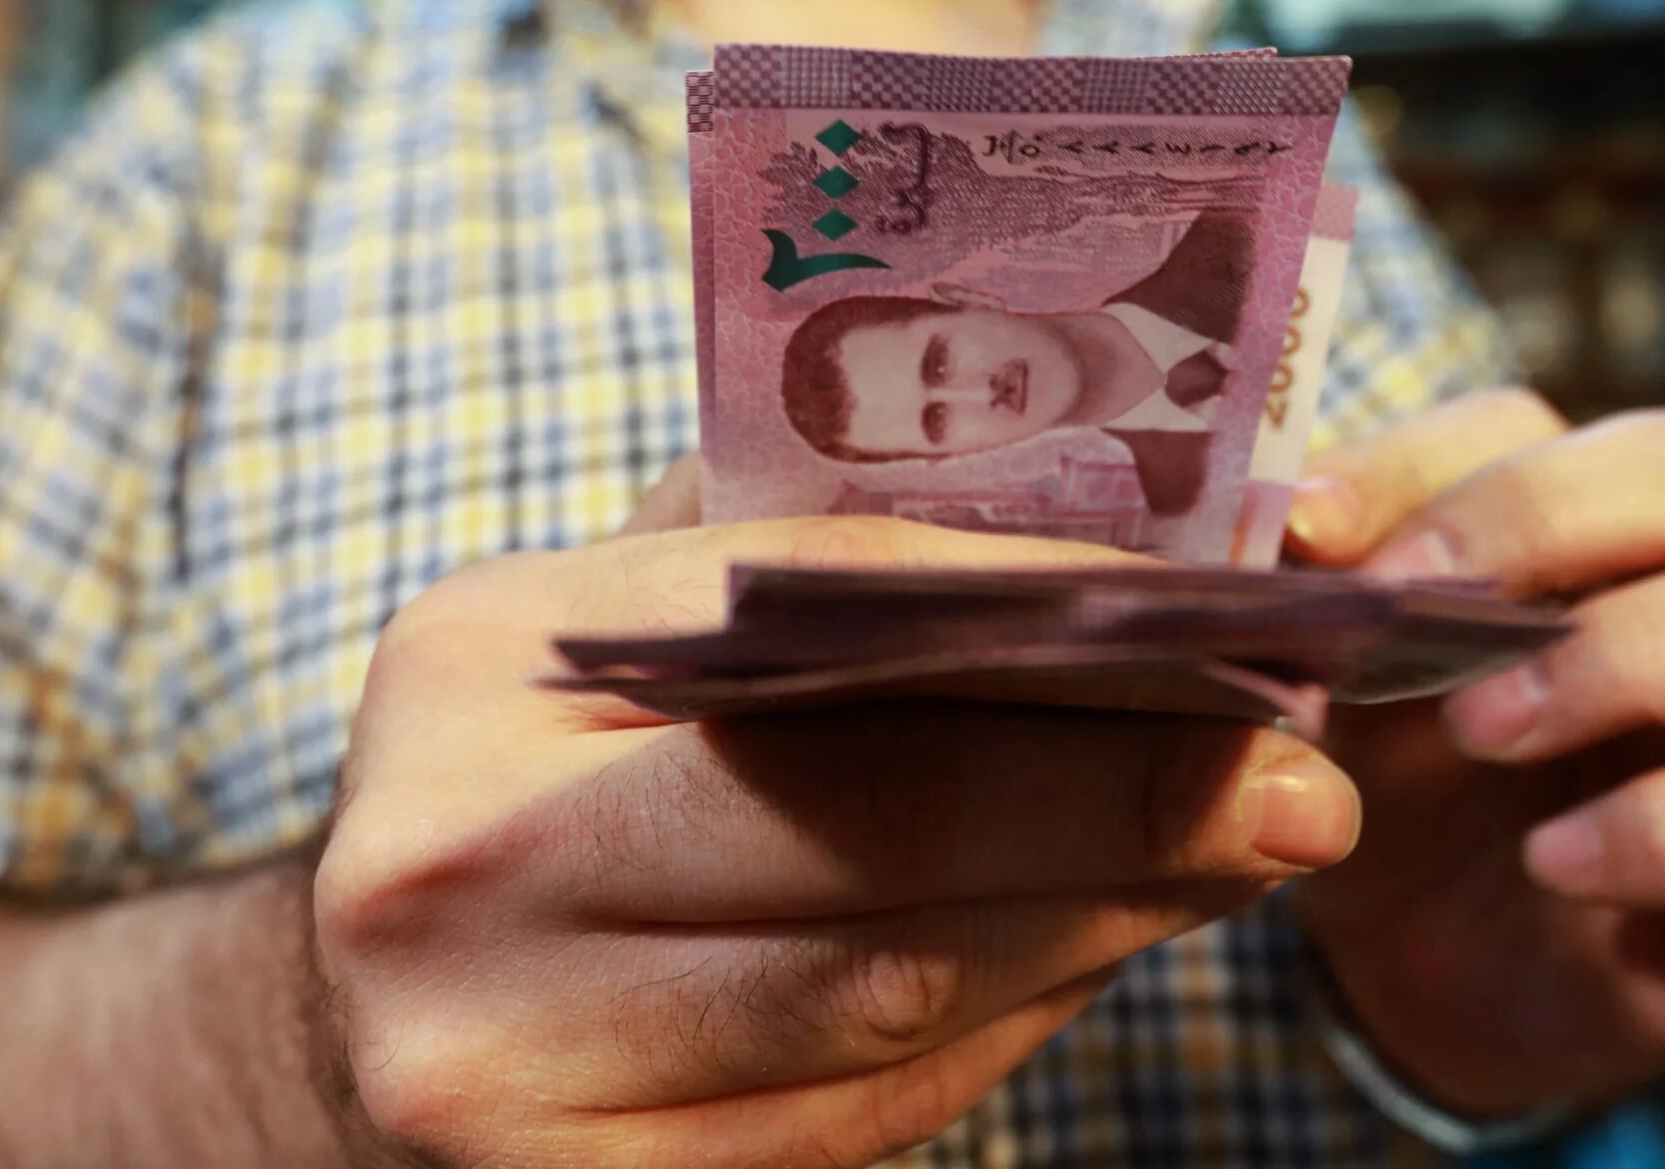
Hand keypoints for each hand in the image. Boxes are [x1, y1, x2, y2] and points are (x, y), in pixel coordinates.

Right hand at [312, 500, 1362, 1167]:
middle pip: (859, 820)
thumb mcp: (611, 640)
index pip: (812, 609)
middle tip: (1305, 781)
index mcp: (473, 663)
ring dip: (1098, 917)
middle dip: (1116, 796)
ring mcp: (502, 1062)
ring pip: (884, 988)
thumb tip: (1114, 552)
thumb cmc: (536, 790)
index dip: (1044, 619)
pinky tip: (1097, 952)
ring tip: (1243, 857)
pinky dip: (1006, 1029)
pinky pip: (860, 1115)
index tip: (1231, 623)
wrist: (360, 1022)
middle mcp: (454, 866)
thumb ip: (803, 572)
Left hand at [1286, 391, 1664, 1116]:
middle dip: (1546, 520)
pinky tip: (1557, 865)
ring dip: (1637, 655)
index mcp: (1564, 527)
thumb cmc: (1383, 797)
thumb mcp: (1316, 690)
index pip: (1525, 425)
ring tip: (1486, 733)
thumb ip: (1297, 606)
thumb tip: (1262, 533)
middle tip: (1410, 608)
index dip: (1419, 463)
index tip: (1304, 528)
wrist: (1413, 981)